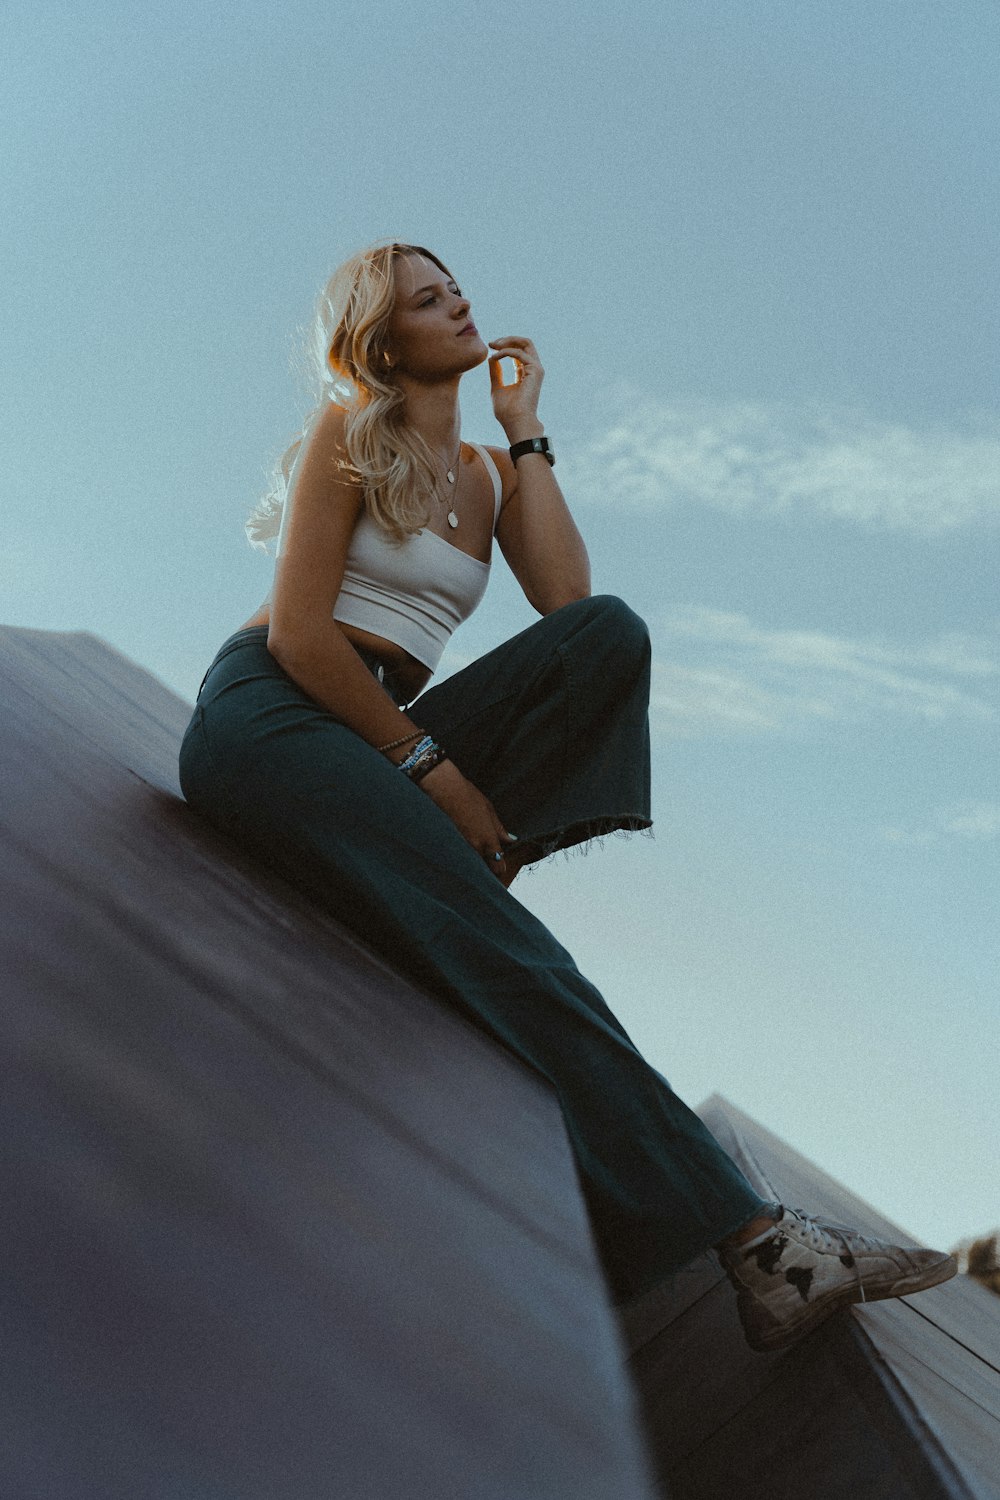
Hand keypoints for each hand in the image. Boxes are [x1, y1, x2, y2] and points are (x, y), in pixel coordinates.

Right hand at [418, 758, 517, 881]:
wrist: (441, 787)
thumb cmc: (466, 795)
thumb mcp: (488, 809)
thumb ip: (499, 828)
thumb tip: (510, 840)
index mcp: (488, 841)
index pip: (497, 868)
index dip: (500, 868)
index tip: (501, 866)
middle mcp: (474, 848)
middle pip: (483, 869)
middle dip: (486, 865)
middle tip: (487, 856)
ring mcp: (459, 848)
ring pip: (470, 863)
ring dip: (472, 860)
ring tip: (471, 845)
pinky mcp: (445, 845)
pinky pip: (456, 856)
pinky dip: (459, 854)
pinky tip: (459, 843)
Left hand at [488, 337, 543, 440]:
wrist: (516, 422)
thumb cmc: (507, 412)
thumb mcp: (497, 388)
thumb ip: (496, 373)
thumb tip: (491, 359)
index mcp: (525, 373)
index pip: (518, 352)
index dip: (504, 346)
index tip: (490, 346)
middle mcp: (533, 369)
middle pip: (524, 344)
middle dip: (507, 339)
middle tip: (491, 342)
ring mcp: (536, 369)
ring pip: (525, 343)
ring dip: (507, 341)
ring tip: (493, 345)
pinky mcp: (535, 371)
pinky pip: (519, 353)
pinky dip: (506, 352)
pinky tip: (495, 357)